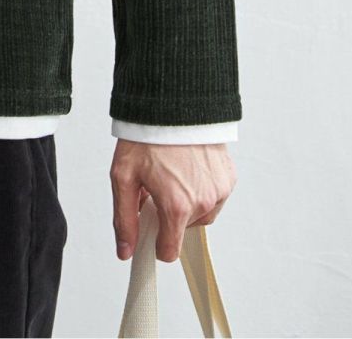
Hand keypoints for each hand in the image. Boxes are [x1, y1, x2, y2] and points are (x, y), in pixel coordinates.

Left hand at [110, 140, 235, 262]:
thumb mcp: (123, 176)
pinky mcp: (228, 177)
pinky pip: (215, 196)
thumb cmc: (148, 135)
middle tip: (155, 186)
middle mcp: (203, 201)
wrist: (173, 101)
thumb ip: (124, 218)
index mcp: (177, 206)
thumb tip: (126, 250)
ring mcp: (219, 189)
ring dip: (186, 203)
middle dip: (168, 213)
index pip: (169, 250)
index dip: (155, 240)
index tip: (149, 225)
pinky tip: (188, 168)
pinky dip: (201, 189)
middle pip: (182, 229)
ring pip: (201, 215)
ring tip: (172, 174)